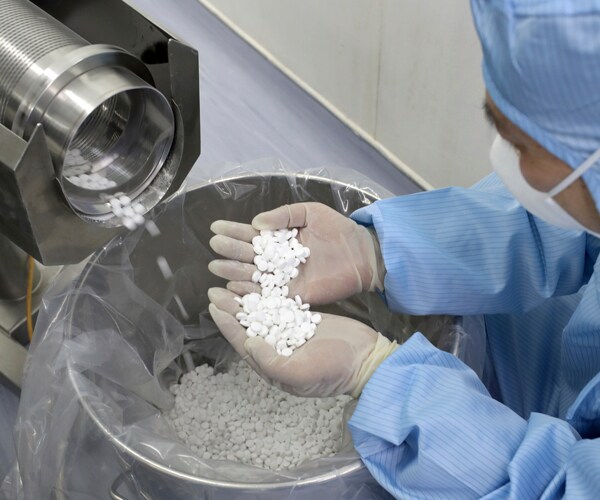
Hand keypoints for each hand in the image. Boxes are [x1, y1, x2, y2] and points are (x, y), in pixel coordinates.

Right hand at [208, 202, 384, 304]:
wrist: (362, 254)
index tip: (216, 228)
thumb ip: (284, 215)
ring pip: (254, 276)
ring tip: (217, 267)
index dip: (234, 232)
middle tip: (214, 247)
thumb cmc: (339, 230)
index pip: (252, 235)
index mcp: (280, 238)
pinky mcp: (293, 294)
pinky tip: (234, 288)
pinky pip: (268, 294)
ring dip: (234, 272)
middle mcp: (278, 259)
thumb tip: (256, 223)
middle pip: (249, 256)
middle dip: (230, 250)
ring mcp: (284, 278)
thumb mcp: (310, 212)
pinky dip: (250, 293)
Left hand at [208, 287, 396, 397]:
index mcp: (272, 365)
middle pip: (249, 326)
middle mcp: (277, 348)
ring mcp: (291, 333)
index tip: (214, 305)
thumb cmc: (333, 371)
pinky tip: (260, 280)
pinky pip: (281, 306)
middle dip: (233, 308)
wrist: (366, 359)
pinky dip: (269, 295)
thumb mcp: (300, 373)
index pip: (243, 342)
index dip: (227, 325)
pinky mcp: (304, 321)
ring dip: (248, 299)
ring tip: (233, 281)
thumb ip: (271, 362)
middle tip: (216, 289)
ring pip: (263, 314)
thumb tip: (248, 343)